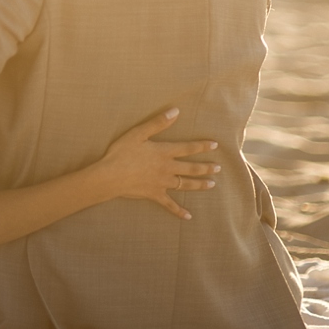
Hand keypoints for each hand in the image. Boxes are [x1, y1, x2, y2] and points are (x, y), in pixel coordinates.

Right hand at [98, 108, 219, 220]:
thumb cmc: (121, 152)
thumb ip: (158, 123)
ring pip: (185, 185)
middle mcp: (167, 169)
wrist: (110, 176)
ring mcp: (162, 183)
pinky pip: (170, 205)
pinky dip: (179, 211)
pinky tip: (188, 216)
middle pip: (191, 168)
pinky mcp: (154, 195)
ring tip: (212, 184)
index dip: (202, 146)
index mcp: (164, 152)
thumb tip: (176, 111)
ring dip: (199, 185)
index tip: (215, 145)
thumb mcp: (138, 133)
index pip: (188, 148)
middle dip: (206, 168)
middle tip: (218, 168)